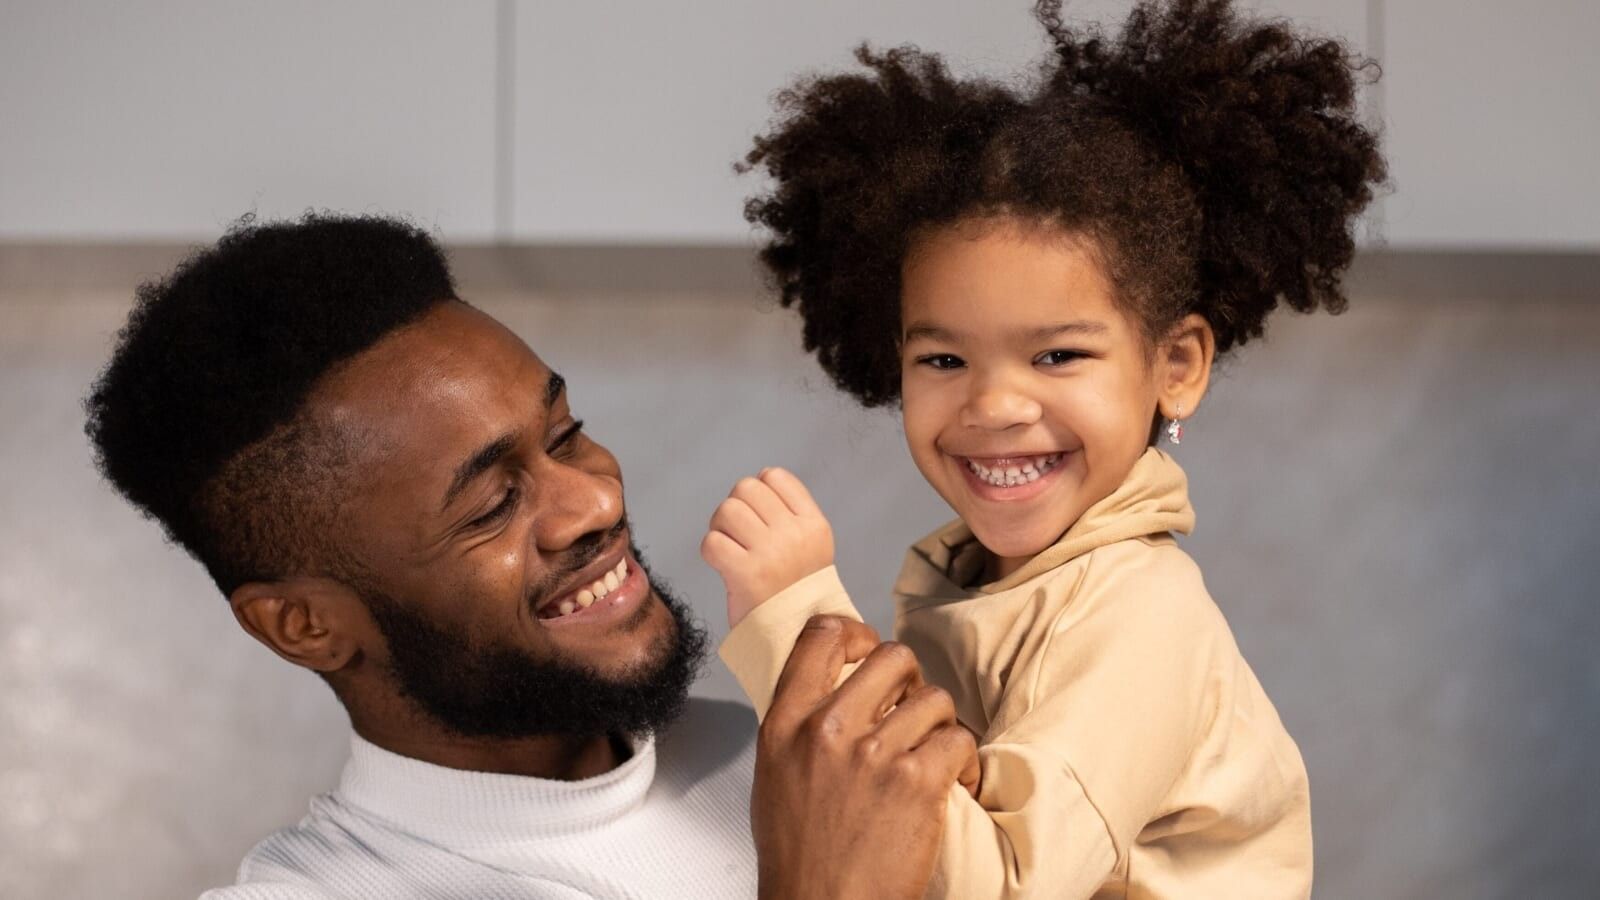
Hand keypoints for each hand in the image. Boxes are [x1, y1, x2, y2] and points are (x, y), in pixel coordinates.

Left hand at [701, 467, 834, 626]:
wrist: (796, 639)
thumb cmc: (793, 591)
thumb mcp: (809, 548)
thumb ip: (788, 514)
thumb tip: (753, 482)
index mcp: (815, 525)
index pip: (774, 476)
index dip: (758, 491)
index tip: (758, 517)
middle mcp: (796, 535)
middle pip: (746, 488)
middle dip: (735, 508)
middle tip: (739, 535)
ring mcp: (772, 554)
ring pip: (727, 510)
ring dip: (720, 527)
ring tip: (731, 548)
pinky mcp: (747, 575)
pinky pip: (712, 542)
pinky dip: (711, 552)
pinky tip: (724, 566)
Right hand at [752, 616, 979, 899]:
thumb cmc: (800, 857)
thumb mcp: (774, 777)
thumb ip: (800, 727)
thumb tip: (832, 693)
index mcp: (785, 724)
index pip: (820, 635)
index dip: (855, 633)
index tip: (868, 650)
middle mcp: (827, 731)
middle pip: (891, 656)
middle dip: (910, 681)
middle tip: (910, 710)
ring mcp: (874, 754)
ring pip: (934, 698)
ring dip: (940, 726)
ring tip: (932, 756)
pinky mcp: (917, 782)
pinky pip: (959, 740)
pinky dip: (964, 762)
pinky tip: (951, 783)